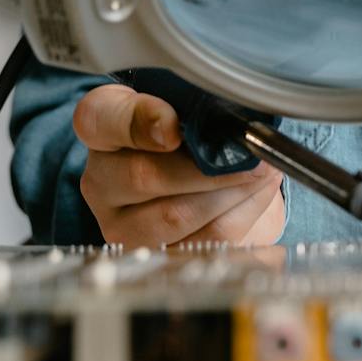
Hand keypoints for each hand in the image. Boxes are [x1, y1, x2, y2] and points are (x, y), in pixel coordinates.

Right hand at [74, 83, 285, 247]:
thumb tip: (230, 117)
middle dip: (207, 167)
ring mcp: (122, 226)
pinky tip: (256, 194)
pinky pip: (205, 239)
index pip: (100, 119)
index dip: (138, 121)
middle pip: (144, 176)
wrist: (207, 185)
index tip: (174, 128)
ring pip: (176, 215)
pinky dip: (242, 214)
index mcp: (102, 128)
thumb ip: (194, 104)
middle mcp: (101, 180)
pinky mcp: (158, 256)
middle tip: (249, 154)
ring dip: (231, 192)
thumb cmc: (191, 137)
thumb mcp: (186, 107)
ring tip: (261, 171)